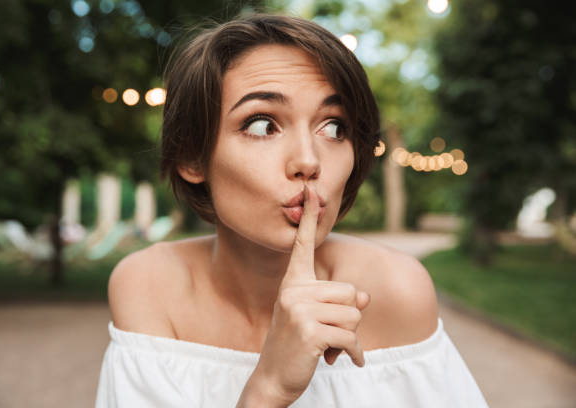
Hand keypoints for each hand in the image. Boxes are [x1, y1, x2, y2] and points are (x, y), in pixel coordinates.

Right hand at [244, 185, 370, 405]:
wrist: (274, 378)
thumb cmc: (297, 345)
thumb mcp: (317, 317)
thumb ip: (340, 301)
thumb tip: (365, 296)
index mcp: (293, 283)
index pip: (304, 245)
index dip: (310, 218)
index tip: (312, 190)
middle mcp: (293, 291)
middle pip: (349, 292)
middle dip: (349, 318)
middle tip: (329, 334)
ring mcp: (299, 310)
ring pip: (354, 315)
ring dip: (350, 337)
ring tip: (330, 347)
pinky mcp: (309, 331)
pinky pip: (351, 337)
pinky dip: (355, 353)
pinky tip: (347, 361)